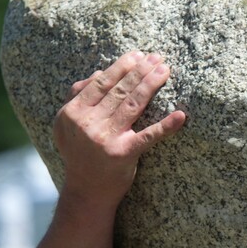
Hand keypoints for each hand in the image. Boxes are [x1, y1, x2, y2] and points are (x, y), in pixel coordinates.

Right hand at [53, 51, 185, 207]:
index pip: (102, 83)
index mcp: (73, 112)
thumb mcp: (66, 125)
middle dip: (140, 71)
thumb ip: (76, 97)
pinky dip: (166, 126)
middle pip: (120, 91)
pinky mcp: (124, 154)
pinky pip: (149, 136)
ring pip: (134, 105)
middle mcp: (88, 123)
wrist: (86, 191)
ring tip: (165, 70)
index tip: (138, 55)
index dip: (121, 67)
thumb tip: (98, 73)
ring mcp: (106, 139)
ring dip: (151, 84)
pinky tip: (180, 116)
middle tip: (157, 58)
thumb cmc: (79, 154)